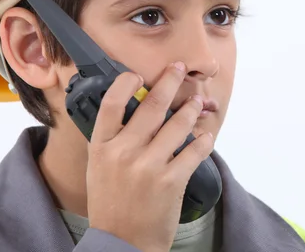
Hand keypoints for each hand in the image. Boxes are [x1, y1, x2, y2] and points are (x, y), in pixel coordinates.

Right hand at [85, 62, 214, 251]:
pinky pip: (194, 151)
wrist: (122, 243)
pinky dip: (203, 140)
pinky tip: (205, 135)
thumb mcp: (99, 169)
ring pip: (177, 124)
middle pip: (151, 105)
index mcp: (102, 148)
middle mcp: (123, 153)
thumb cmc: (111, 204)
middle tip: (179, 69)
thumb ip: (111, 140)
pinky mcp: (171, 181)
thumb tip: (130, 110)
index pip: (112, 104)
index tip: (138, 74)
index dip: (125, 83)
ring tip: (196, 102)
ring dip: (191, 109)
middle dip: (170, 82)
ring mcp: (148, 166)